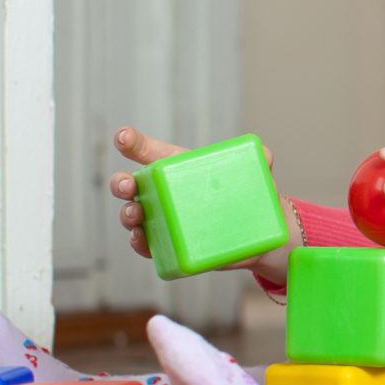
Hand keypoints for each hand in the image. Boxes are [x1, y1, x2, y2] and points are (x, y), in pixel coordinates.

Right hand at [109, 127, 297, 283]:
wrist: (258, 233)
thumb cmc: (248, 194)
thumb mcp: (254, 174)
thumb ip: (260, 159)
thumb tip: (265, 155)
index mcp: (177, 167)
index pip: (149, 151)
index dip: (132, 142)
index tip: (122, 138)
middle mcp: (163, 192)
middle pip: (130, 184)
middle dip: (120, 183)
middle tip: (126, 184)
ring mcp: (163, 220)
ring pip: (133, 215)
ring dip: (127, 214)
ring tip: (135, 213)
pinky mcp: (170, 246)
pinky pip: (147, 245)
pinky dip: (140, 243)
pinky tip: (140, 239)